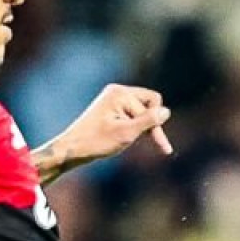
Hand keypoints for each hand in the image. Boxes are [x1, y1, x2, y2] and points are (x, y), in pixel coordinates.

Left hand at [51, 85, 173, 172]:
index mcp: (120, 94)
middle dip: (150, 122)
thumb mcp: (127, 133)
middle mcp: (117, 91)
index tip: (163, 148)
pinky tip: (127, 137)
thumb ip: (148, 121)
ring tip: (131, 140)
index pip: (153, 106)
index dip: (157, 126)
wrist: (73, 148)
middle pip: (149, 103)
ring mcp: (113, 98)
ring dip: (142, 125)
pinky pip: (132, 113)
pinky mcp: (111, 107)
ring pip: (142, 109)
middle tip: (148, 141)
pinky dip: (134, 125)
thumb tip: (166, 111)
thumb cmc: (98, 142)